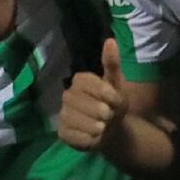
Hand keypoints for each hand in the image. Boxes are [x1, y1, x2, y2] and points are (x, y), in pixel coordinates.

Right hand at [57, 39, 126, 153]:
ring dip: (98, 127)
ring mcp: (62, 114)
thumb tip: (110, 40)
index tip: (116, 101)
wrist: (111, 129)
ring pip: (80, 121)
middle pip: (85, 104)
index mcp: (79, 81)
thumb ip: (112, 64)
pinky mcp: (62, 133)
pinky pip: (76, 136)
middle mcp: (67, 95)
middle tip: (111, 116)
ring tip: (104, 127)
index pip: (88, 83)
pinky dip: (90, 139)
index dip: (105, 94)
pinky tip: (95, 137)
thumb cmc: (113, 104)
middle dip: (104, 112)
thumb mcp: (117, 85)